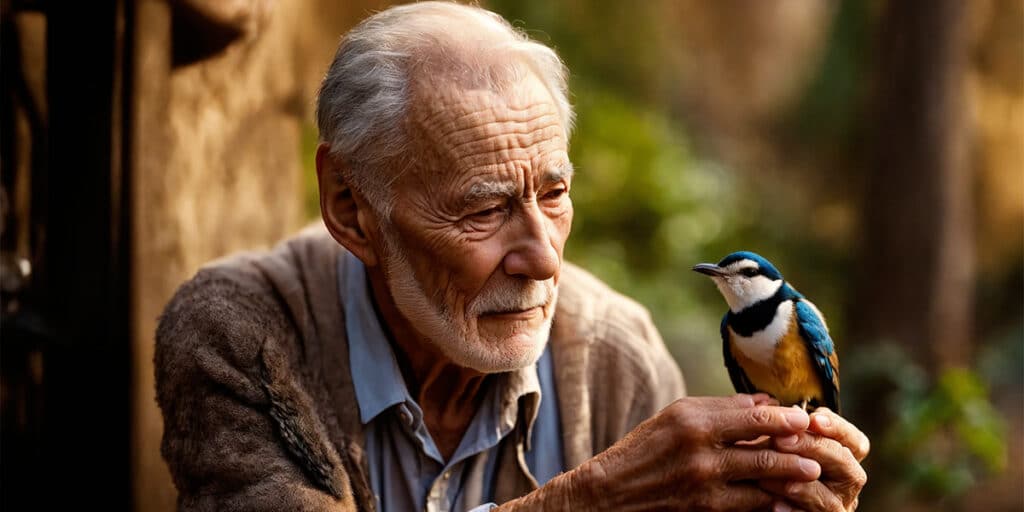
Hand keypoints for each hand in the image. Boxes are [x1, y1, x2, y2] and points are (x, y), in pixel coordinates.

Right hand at [500, 394, 821, 510]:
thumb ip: (719, 409)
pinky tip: (786, 502)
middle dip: (795, 453)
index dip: (782, 419)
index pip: (751, 417)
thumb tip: (762, 403)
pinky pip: (747, 506)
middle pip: (762, 452)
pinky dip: (769, 503)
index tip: (804, 420)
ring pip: (760, 482)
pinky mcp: (704, 509)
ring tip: (810, 475)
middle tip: (818, 452)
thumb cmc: (643, 448)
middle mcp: (700, 452)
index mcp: (693, 421)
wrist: (610, 492)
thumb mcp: (674, 417)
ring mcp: (704, 484)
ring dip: (790, 480)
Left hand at [759, 408, 869, 511]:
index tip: (813, 418)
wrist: (759, 499)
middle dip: (813, 449)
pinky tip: (774, 505)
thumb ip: (790, 432)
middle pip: (845, 464)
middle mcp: (847, 484)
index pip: (856, 442)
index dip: (838, 428)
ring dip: (798, 485)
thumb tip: (786, 410)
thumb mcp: (782, 446)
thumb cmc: (775, 467)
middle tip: (780, 440)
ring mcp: (838, 508)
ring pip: (828, 499)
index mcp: (845, 459)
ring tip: (769, 477)